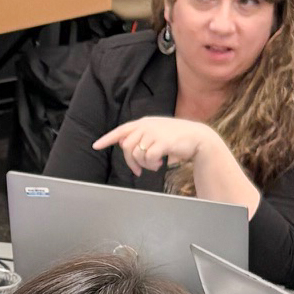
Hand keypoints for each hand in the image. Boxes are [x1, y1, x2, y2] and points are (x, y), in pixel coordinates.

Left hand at [91, 115, 221, 176]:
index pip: (121, 130)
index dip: (107, 139)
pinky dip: (151, 165)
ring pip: (136, 154)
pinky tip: (160, 164)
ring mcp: (154, 133)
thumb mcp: (156, 134)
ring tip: (154, 165)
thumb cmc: (176, 138)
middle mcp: (146, 125)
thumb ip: (140, 137)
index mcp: (144, 123)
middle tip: (138, 170)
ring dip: (143, 164)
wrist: (197, 138)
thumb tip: (124, 145)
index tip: (95, 146)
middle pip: (126, 147)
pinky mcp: (162, 142)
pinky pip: (147, 158)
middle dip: (130, 162)